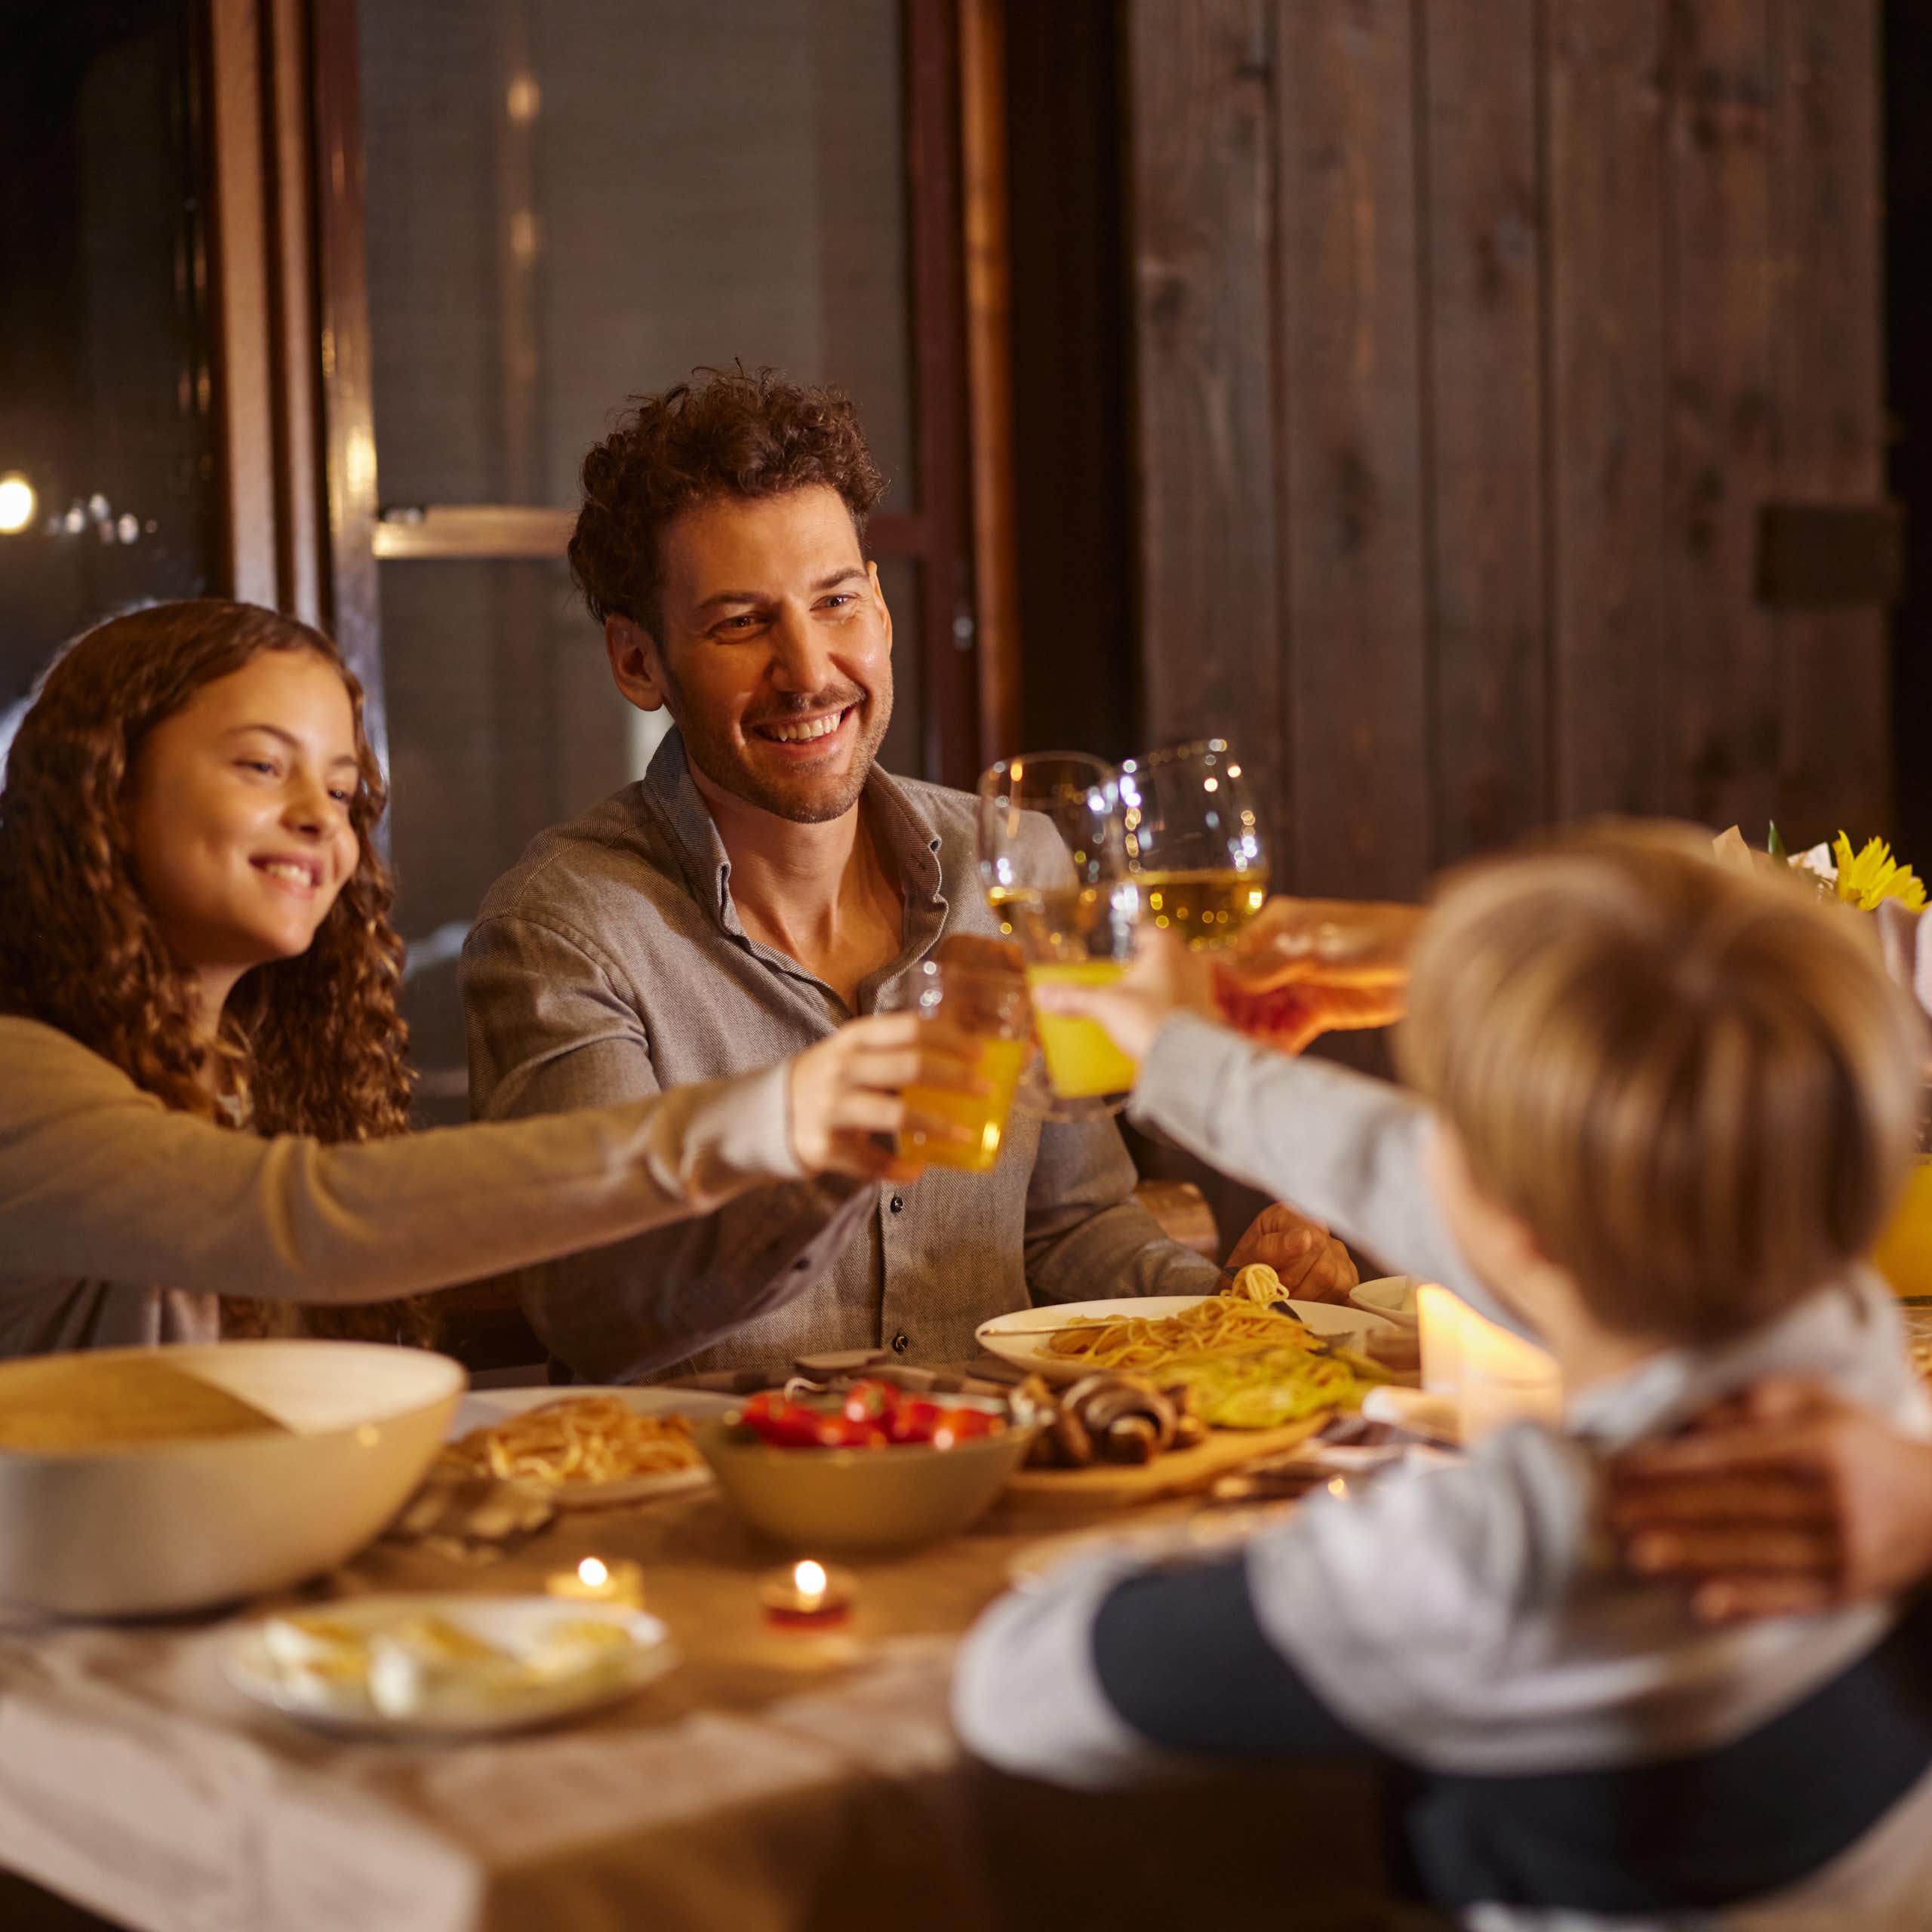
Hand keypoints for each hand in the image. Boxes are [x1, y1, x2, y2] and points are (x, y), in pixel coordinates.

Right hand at [787, 1014, 983, 1181]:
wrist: (764, 1114)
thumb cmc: (826, 1081)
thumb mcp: (851, 1055)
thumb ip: (892, 1054)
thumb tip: (959, 1060)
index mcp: (853, 1039)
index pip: (908, 1027)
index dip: (948, 1038)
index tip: (980, 1052)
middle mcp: (841, 1068)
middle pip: (909, 1066)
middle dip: (954, 1077)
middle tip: (985, 1089)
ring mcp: (831, 1107)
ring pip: (895, 1115)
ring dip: (936, 1126)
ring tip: (965, 1135)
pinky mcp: (823, 1146)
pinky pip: (870, 1161)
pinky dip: (897, 1169)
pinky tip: (917, 1170)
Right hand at [1029, 927, 1215, 1062]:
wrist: (1185, 1059)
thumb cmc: (1149, 1019)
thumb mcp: (1105, 1006)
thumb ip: (1074, 998)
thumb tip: (1041, 994)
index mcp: (1168, 952)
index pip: (1156, 931)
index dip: (1141, 933)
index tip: (1129, 939)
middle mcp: (1191, 967)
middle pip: (1175, 954)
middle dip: (1155, 961)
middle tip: (1134, 970)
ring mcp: (1204, 993)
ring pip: (1186, 980)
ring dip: (1170, 984)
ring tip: (1147, 996)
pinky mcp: (1208, 1019)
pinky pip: (1192, 1007)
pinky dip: (1178, 1010)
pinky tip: (1161, 1022)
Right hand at [1212, 897, 1418, 1052]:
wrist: (1430, 962)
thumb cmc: (1377, 937)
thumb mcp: (1317, 947)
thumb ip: (1270, 963)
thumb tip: (1223, 971)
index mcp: (1277, 925)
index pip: (1231, 957)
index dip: (1214, 985)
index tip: (1198, 1010)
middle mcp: (1283, 954)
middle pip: (1244, 989)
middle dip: (1231, 1015)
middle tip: (1217, 1042)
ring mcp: (1302, 983)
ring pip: (1263, 1012)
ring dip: (1252, 1033)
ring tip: (1239, 1055)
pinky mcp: (1321, 1010)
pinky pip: (1289, 1029)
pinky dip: (1278, 1044)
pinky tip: (1266, 1059)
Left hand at [1223, 1203, 1359, 1302]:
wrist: (1247, 1288)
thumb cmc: (1244, 1271)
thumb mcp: (1245, 1260)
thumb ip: (1270, 1248)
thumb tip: (1304, 1238)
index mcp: (1289, 1216)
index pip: (1312, 1242)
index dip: (1292, 1272)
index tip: (1272, 1282)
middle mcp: (1318, 1229)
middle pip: (1325, 1270)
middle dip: (1298, 1290)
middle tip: (1277, 1295)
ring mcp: (1336, 1251)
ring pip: (1338, 1284)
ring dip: (1310, 1300)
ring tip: (1289, 1298)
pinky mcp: (1347, 1275)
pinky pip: (1346, 1295)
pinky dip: (1325, 1304)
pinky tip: (1306, 1302)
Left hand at [1608, 1378, 1931, 1618]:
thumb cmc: (1863, 1445)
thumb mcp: (1823, 1402)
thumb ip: (1760, 1400)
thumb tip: (1698, 1417)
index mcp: (1819, 1446)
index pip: (1734, 1457)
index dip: (1675, 1464)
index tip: (1625, 1468)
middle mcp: (1832, 1499)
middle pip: (1735, 1507)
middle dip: (1667, 1511)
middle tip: (1613, 1516)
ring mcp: (1842, 1551)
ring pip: (1753, 1555)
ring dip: (1690, 1557)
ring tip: (1637, 1555)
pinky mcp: (1848, 1592)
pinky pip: (1788, 1599)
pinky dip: (1743, 1602)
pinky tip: (1701, 1604)